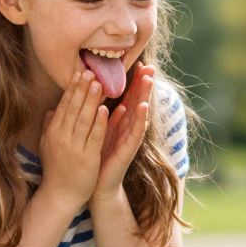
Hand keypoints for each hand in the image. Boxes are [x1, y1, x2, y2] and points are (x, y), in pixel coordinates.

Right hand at [37, 68, 108, 218]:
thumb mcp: (48, 145)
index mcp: (53, 132)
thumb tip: (50, 110)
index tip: (79, 73)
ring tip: (98, 83)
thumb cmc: (56, 169)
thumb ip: (49, 126)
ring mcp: (73, 148)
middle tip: (90, 71)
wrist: (60, 195)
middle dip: (82, 89)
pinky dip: (99, 122)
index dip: (72, 89)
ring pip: (83, 119)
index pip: (64, 106)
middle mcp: (61, 137)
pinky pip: (93, 137)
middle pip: (73, 108)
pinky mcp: (86, 158)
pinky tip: (105, 110)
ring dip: (91, 100)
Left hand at [92, 63, 155, 215]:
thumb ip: (101, 114)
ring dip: (145, 96)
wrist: (96, 184)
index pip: (127, 97)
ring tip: (149, 79)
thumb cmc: (96, 157)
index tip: (137, 62)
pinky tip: (143, 106)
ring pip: (139, 113)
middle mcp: (127, 128)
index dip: (132, 81)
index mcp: (118, 122)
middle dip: (143, 83)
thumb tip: (99, 96)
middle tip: (149, 65)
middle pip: (137, 100)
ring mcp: (130, 138)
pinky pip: (135, 131)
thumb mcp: (97, 130)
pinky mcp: (128, 150)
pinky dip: (140, 118)